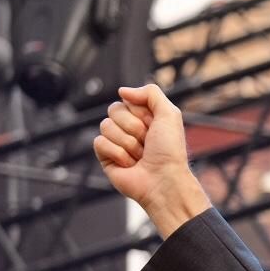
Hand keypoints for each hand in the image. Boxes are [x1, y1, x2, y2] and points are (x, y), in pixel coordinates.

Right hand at [93, 83, 209, 236]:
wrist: (164, 180)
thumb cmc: (170, 151)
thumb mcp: (170, 114)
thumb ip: (151, 93)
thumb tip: (122, 91)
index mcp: (143, 117)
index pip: (127, 100)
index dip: (140, 113)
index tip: (153, 126)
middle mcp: (128, 128)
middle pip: (113, 110)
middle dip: (133, 127)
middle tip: (147, 142)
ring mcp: (116, 142)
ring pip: (105, 126)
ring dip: (127, 142)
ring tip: (140, 155)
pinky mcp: (105, 157)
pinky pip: (99, 142)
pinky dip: (117, 153)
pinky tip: (129, 164)